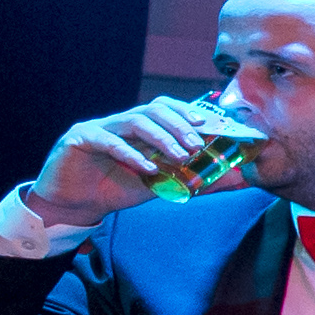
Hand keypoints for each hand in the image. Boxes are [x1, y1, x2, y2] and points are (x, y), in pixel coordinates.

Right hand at [29, 96, 237, 218]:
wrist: (75, 205)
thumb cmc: (117, 190)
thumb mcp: (163, 186)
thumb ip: (198, 180)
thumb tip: (240, 179)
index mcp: (141, 128)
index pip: (168, 109)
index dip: (191, 114)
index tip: (215, 126)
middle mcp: (121, 122)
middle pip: (154, 109)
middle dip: (180, 124)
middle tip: (199, 143)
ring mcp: (99, 128)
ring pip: (134, 121)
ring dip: (161, 137)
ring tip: (181, 156)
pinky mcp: (79, 139)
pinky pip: (107, 140)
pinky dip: (130, 153)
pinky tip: (147, 168)